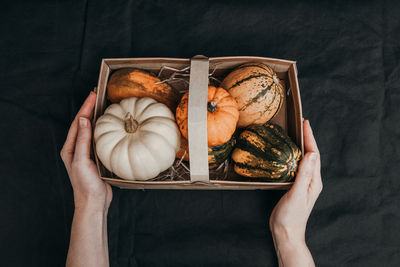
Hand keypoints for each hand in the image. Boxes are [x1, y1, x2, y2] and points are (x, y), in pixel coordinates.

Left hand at [60, 91, 111, 212]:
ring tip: (104, 106)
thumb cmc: (85, 185)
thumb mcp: (82, 161)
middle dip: (90, 109)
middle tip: (98, 95)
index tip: (93, 95)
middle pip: (84, 123)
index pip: (78, 122)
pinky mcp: (97, 157)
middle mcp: (77, 148)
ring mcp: (87, 153)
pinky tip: (111, 127)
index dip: (85, 108)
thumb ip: (82, 140)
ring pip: (92, 130)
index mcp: (70, 148)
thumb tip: (84, 120)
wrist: (93, 202)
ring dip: (97, 117)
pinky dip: (105, 130)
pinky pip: (100, 139)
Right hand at [269, 120, 321, 246]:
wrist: (285, 232)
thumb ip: (304, 175)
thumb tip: (312, 154)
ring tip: (293, 134)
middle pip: (310, 155)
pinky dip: (291, 156)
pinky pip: (294, 166)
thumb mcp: (297, 194)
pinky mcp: (293, 186)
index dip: (310, 137)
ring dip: (299, 146)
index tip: (305, 123)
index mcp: (314, 181)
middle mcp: (310, 180)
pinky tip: (284, 154)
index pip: (314, 154)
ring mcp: (302, 183)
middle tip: (300, 124)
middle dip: (306, 138)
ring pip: (302, 160)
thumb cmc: (291, 216)